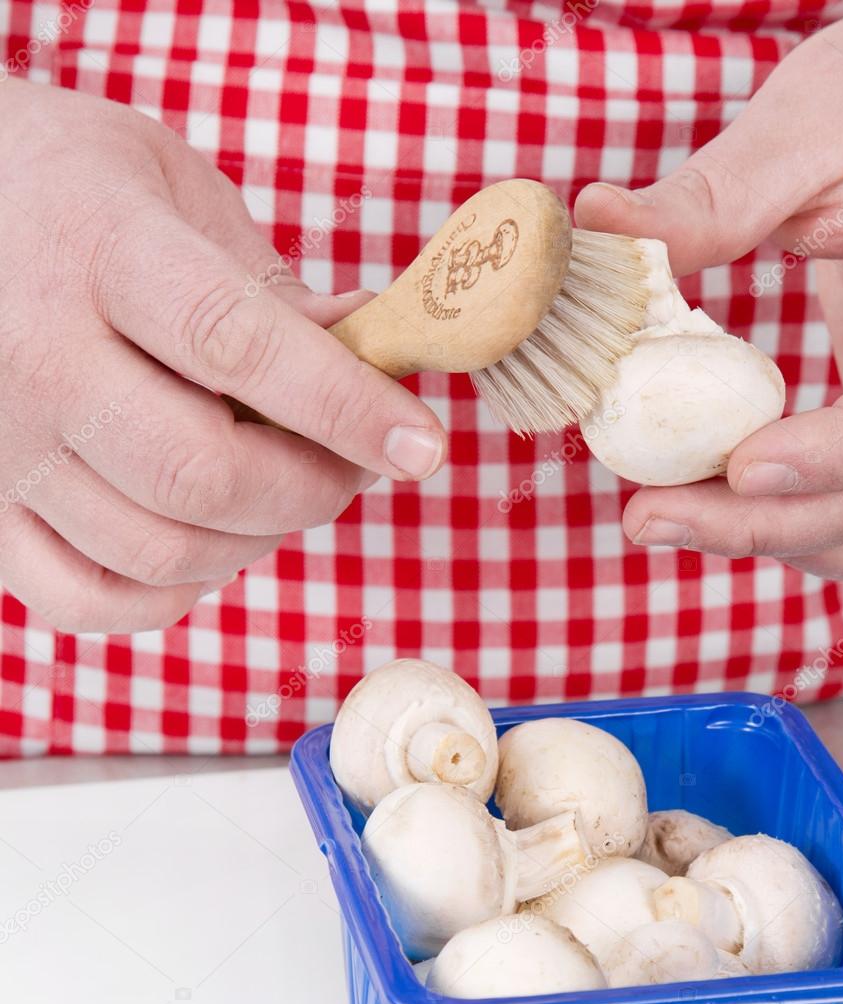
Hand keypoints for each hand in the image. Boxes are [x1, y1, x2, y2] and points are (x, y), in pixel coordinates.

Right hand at [0, 79, 445, 631]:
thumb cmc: (71, 186)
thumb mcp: (175, 190)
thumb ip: (273, 282)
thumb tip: (377, 346)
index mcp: (100, 253)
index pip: (238, 347)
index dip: (346, 408)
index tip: (424, 446)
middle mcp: (35, 357)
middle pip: (201, 474)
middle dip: (313, 487)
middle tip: (354, 464)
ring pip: (158, 548)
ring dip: (259, 537)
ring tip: (285, 489)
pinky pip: (87, 599)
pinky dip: (175, 588)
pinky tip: (208, 537)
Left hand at [576, 0, 842, 581]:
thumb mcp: (812, 122)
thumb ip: (713, 193)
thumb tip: (597, 227)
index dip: (838, 452)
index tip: (738, 468)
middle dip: (768, 524)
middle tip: (646, 517)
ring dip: (789, 543)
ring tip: (675, 520)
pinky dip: (813, 530)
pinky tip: (728, 504)